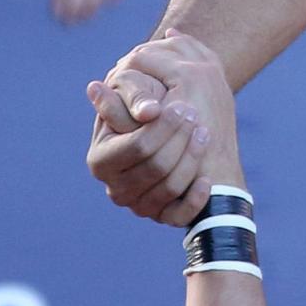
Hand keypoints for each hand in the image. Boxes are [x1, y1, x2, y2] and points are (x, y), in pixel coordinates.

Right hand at [86, 31, 238, 225]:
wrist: (156, 128)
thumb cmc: (141, 105)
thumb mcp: (132, 89)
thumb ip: (133, 93)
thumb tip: (148, 111)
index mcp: (100, 160)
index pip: (137, 146)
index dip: (163, 127)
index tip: (182, 106)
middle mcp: (115, 188)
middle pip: (155, 167)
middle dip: (180, 140)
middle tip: (196, 116)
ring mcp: (137, 205)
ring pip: (170, 188)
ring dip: (192, 159)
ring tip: (204, 133)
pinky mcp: (160, 216)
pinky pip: (179, 217)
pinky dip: (195, 199)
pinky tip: (206, 179)